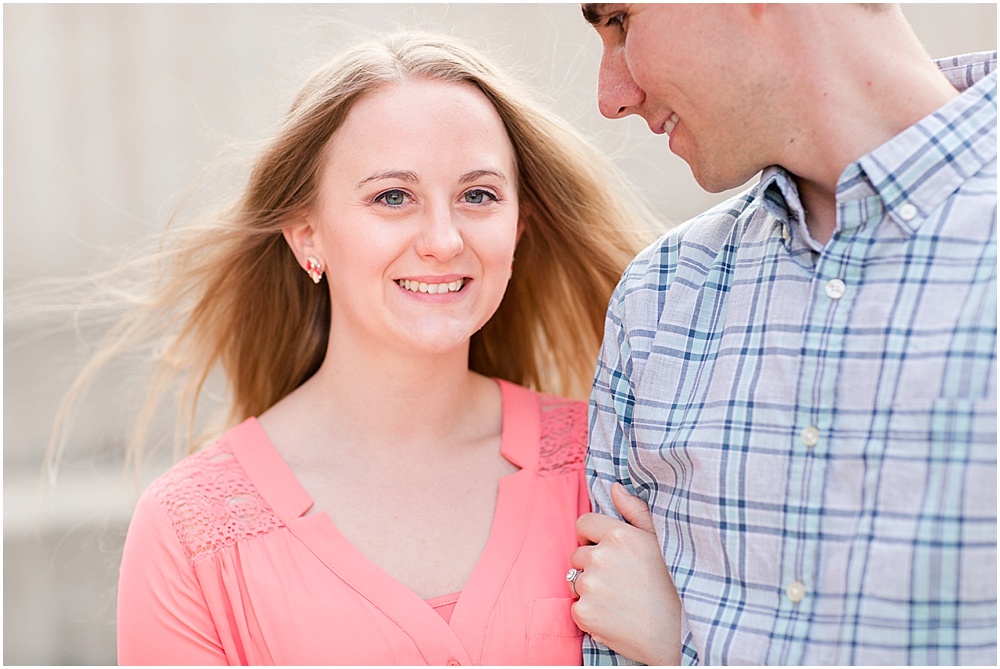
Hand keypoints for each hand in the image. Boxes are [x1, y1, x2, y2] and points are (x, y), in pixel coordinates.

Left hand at [570, 482, 680, 664]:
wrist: (677, 635)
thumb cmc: (673, 587)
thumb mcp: (660, 542)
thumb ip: (635, 511)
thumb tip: (614, 487)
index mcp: (619, 535)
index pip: (583, 523)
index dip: (593, 536)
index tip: (607, 551)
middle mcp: (600, 556)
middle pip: (579, 554)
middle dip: (592, 565)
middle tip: (620, 581)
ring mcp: (590, 585)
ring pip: (576, 580)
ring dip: (591, 589)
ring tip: (619, 599)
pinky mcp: (583, 611)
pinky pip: (576, 606)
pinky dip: (590, 612)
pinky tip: (613, 616)